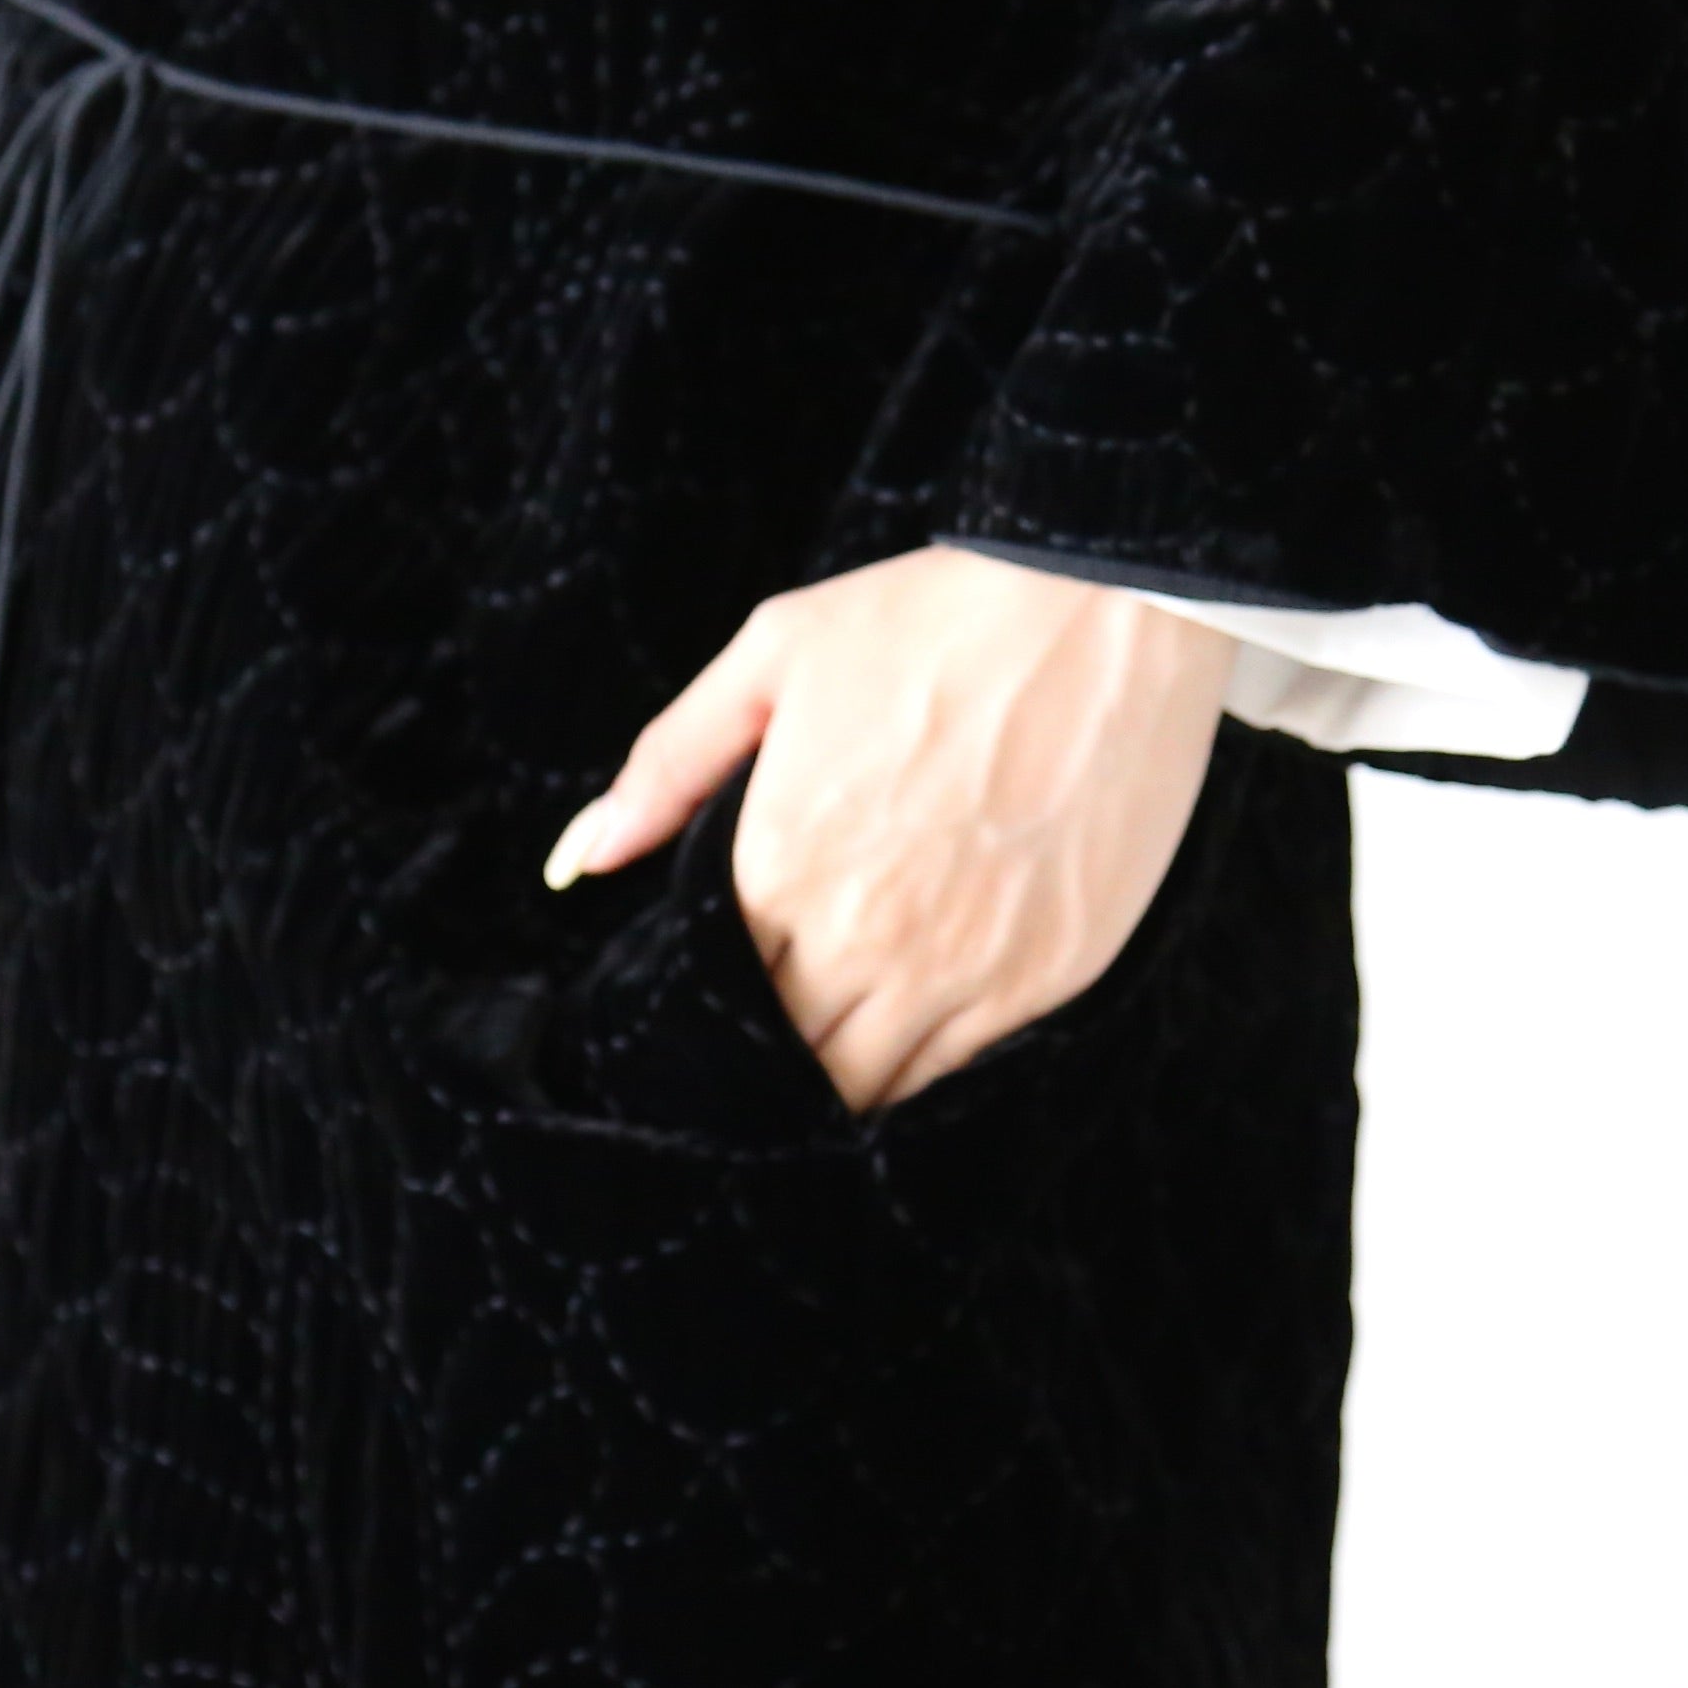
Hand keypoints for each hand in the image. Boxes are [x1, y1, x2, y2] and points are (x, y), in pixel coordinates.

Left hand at [543, 545, 1238, 1110]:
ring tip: (836, 1036)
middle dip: (770, 1054)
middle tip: (773, 1025)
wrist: (1110, 604)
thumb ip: (668, 768)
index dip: (711, 1005)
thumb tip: (577, 861)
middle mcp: (865, 939)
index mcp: (781, 867)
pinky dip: (928, 1062)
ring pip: (870, 1084)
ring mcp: (963, 969)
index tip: (719, 992)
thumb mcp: (774, 656)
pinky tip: (919, 1016)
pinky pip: (959, 1068)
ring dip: (843, 1071)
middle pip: (788, 1058)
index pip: (717, 996)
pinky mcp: (1047, 976)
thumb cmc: (933, 616)